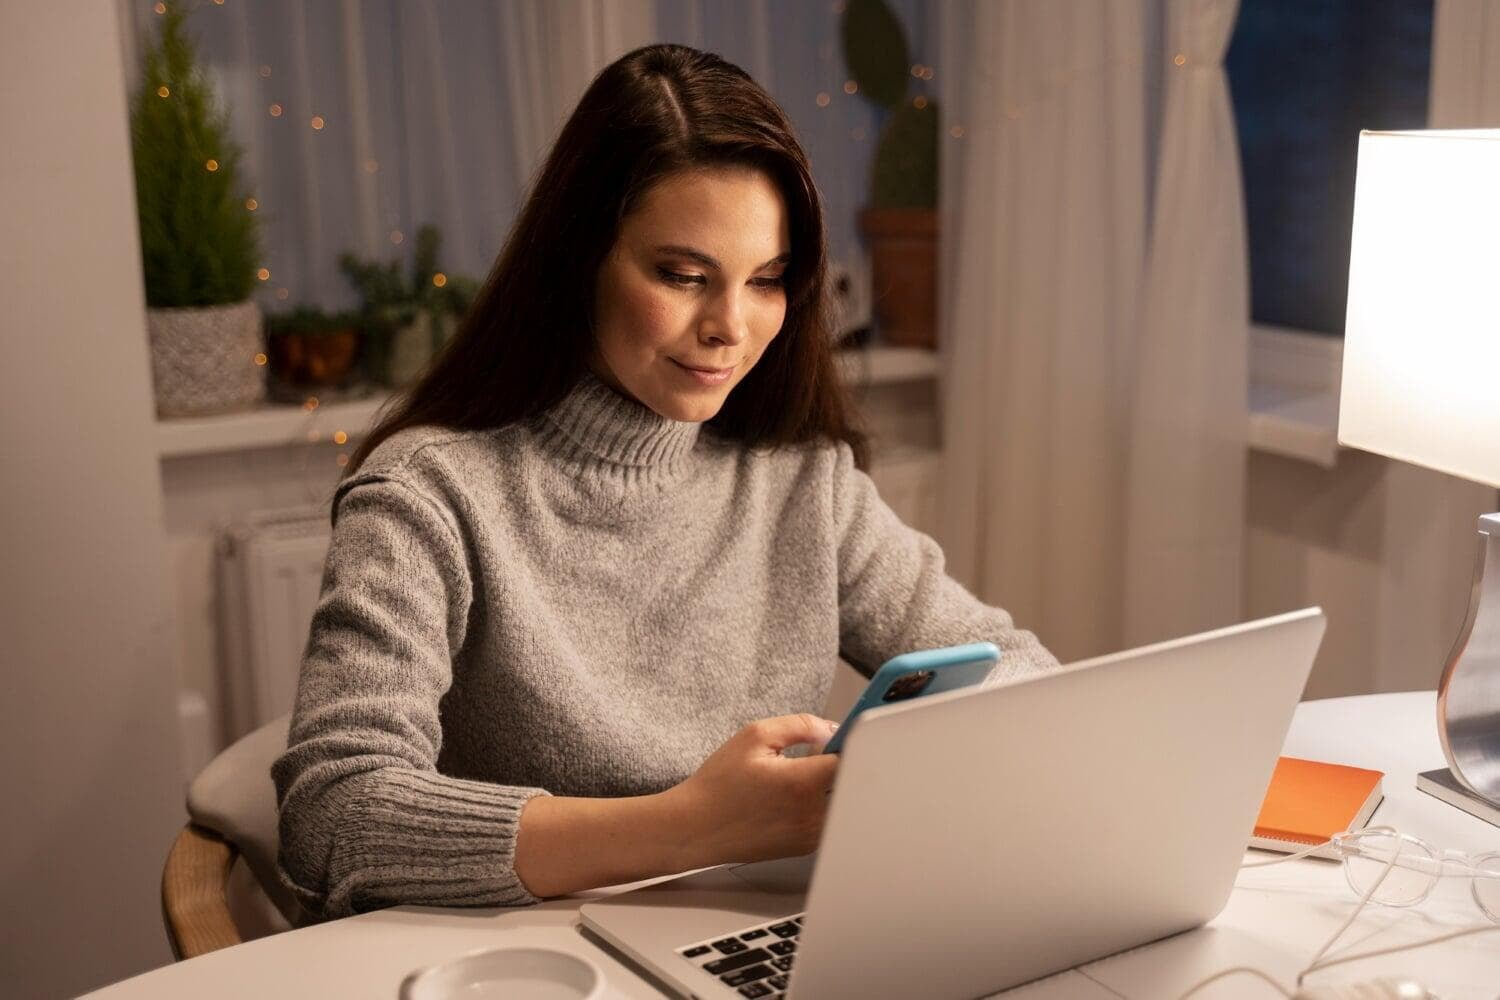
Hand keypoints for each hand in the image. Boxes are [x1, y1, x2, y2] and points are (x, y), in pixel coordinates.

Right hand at [665, 714, 840, 868]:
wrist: (696, 828)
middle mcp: (811, 814)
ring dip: (830, 785)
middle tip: (818, 752)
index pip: (852, 759)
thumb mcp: (755, 736)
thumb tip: (833, 728)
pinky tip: (792, 795)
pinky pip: (827, 818)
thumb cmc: (719, 784)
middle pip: (851, 783)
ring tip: (799, 775)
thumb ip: (801, 725)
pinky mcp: (806, 848)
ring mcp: (811, 835)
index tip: (844, 734)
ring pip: (841, 801)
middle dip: (841, 763)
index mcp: (801, 783)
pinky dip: (820, 803)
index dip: (849, 743)